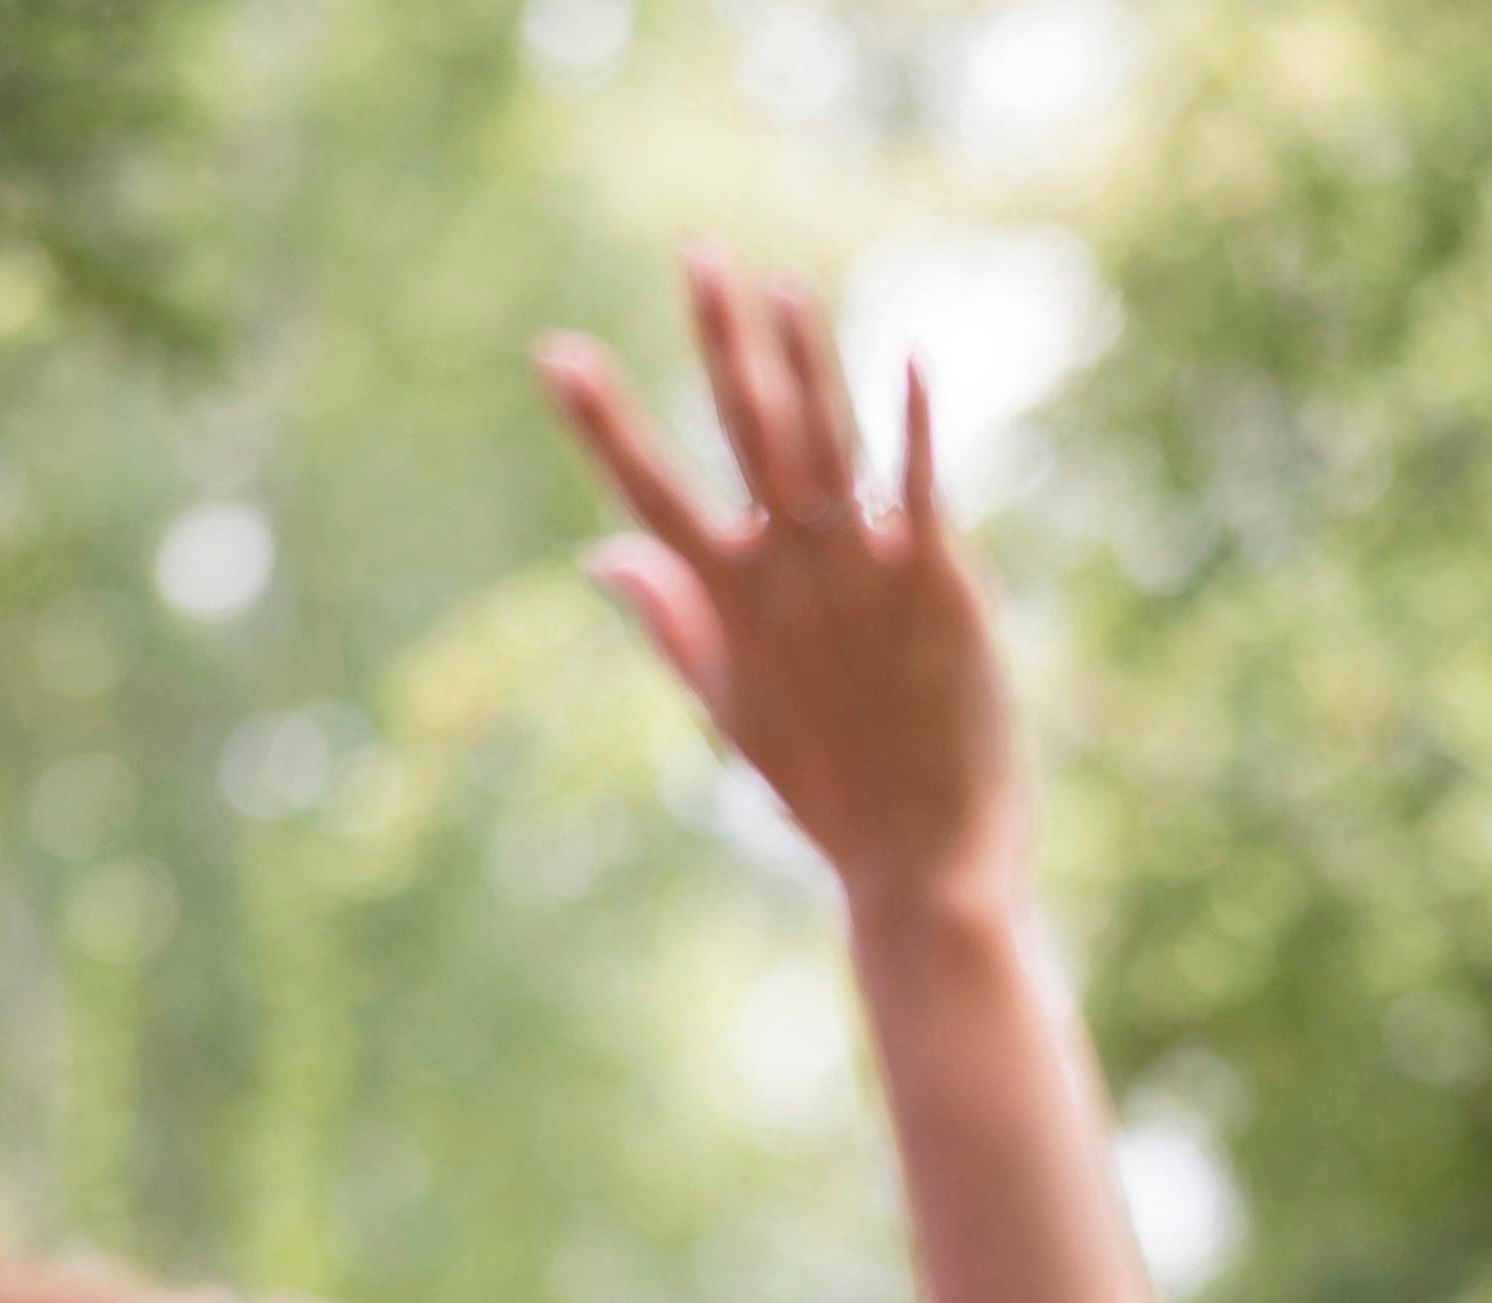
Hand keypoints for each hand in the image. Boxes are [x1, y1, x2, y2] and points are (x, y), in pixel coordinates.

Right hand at [535, 250, 1022, 919]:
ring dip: (808, 358)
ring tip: (784, 284)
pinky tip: (910, 355)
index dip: (602, 420)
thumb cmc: (824, 787)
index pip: (651, 494)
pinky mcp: (939, 582)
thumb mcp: (729, 707)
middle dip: (721, 340)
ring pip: (829, 442)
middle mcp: (790, 574)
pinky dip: (914, 421)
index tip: (553, 353)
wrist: (921, 858)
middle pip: (748, 435)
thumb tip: (601, 555)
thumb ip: (668, 622)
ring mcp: (865, 572)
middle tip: (699, 254)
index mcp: (731, 603)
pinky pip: (925, 483)